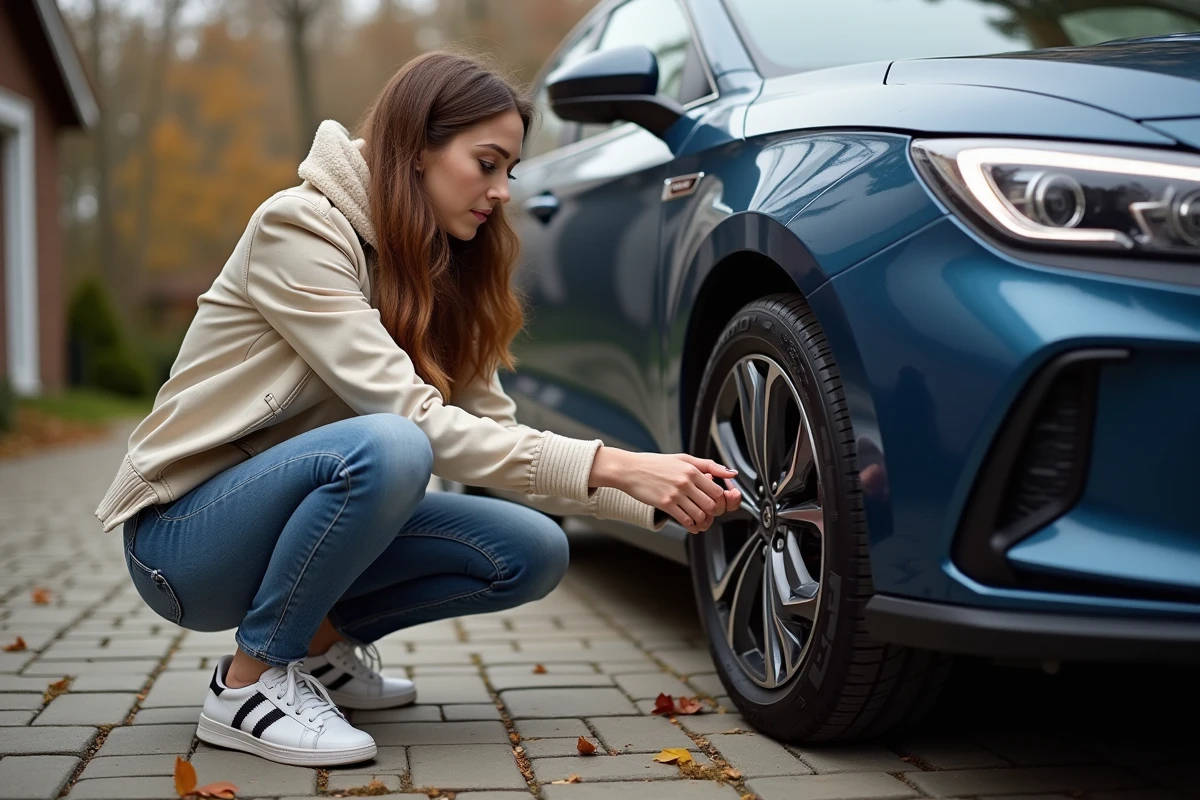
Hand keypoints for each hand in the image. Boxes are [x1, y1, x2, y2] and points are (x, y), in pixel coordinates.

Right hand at [590, 448, 742, 533]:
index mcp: (692, 470)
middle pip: (711, 505)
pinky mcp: (665, 504)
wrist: (630, 470)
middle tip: (709, 513)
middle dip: (714, 513)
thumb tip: (732, 473)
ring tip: (700, 520)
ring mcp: (675, 494)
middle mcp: (686, 482)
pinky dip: (692, 525)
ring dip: (703, 521)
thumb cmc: (654, 464)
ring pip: (700, 514)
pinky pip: (685, 520)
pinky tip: (691, 525)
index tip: (716, 503)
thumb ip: (708, 466)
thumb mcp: (683, 459)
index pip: (717, 491)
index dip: (721, 501)